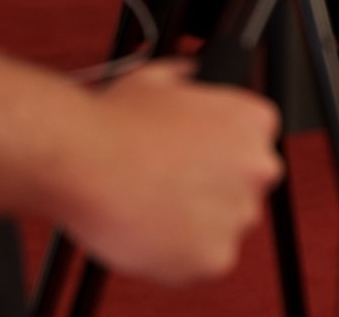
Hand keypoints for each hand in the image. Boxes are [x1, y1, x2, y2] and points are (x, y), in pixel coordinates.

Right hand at [63, 61, 281, 285]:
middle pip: (245, 187)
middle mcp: (259, 166)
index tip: (194, 164)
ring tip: (152, 209)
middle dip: (213, 190)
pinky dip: (180, 256)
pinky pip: (204, 262)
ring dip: (197, 224)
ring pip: (224, 227)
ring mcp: (240, 214)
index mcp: (254, 122)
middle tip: (170, 188)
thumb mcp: (162, 78)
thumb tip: (192, 76)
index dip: (219, 156)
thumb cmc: (113, 121)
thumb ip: (191, 82)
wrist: (80, 159)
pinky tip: (151, 233)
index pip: (253, 146)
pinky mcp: (215, 257)